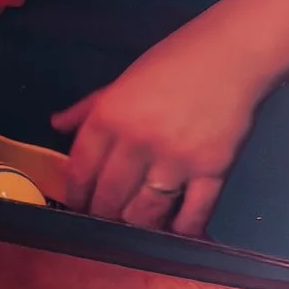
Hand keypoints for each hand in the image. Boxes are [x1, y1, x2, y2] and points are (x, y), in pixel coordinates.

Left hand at [52, 19, 272, 237]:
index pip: (81, 170)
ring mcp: (175, 159)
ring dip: (137, 226)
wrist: (232, 55)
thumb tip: (57, 126)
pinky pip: (192, 214)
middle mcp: (137, 142)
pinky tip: (174, 233)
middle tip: (105, 222)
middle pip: (109, 197)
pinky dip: (181, 230)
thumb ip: (89, 107)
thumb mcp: (123, 79)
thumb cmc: (173, 61)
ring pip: (145, 213)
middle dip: (103, 216)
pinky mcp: (211, 171)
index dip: (76, 195)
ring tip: (135, 229)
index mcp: (110, 116)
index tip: (77, 207)